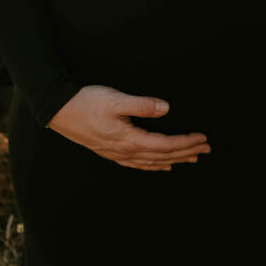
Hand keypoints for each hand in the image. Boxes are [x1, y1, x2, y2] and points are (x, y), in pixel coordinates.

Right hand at [47, 85, 210, 170]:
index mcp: (130, 139)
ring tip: (192, 158)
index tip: (203, 139)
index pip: (165, 145)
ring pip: (153, 162)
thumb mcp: (115, 99)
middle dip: (186, 152)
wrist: (58, 111)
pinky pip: (139, 164)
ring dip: (174, 160)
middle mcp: (126, 151)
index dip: (186, 143)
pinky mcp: (111, 152)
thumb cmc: (86, 102)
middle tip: (206, 149)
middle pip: (163, 156)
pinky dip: (154, 166)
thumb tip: (166, 109)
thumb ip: (142, 105)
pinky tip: (162, 166)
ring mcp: (118, 154)